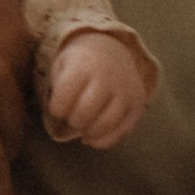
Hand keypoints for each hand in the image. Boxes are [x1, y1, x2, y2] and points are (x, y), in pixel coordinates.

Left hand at [43, 27, 145, 149]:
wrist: (111, 53)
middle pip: (84, 113)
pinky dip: (104, 141)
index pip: (64, 97)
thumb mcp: (61, 66)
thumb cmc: (79, 66)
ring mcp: (125, 91)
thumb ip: (57, 92)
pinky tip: (92, 137)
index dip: (57, 109)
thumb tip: (60, 122)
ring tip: (82, 127)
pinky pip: (121, 132)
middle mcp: (108, 77)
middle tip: (72, 117)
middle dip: (73, 121)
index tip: (58, 108)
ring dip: (88, 133)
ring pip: (105, 125)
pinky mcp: (137, 105)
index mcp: (84, 65)